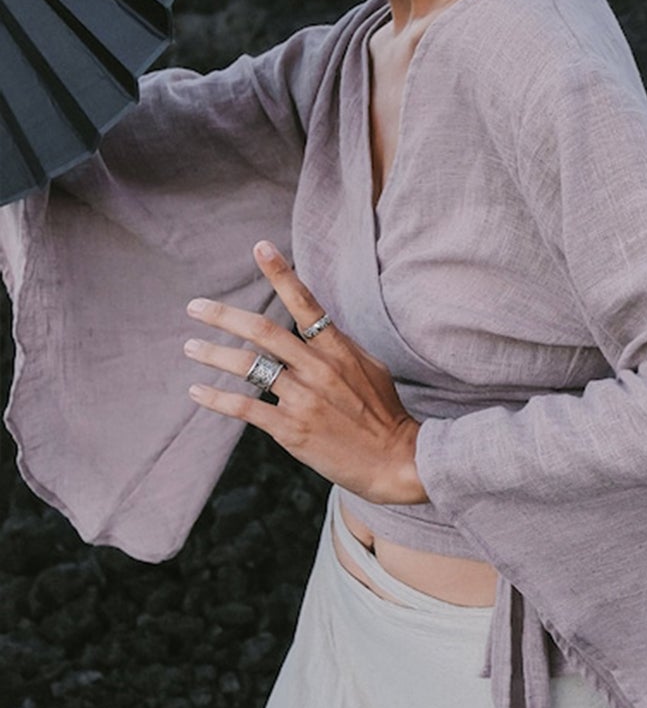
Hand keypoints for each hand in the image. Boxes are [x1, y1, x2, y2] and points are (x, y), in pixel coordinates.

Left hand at [183, 240, 429, 506]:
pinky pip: (245, 408)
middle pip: (262, 331)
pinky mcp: (292, 428)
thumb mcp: (370, 368)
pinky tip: (198, 391)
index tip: (260, 248)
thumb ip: (339, 347)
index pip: (306, 303)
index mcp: (338, 350)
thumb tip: (317, 327)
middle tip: (195, 307)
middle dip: (223, 316)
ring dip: (213, 354)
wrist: (395, 460)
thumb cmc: (383, 413)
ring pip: (248, 368)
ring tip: (191, 346)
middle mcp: (318, 368)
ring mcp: (304, 398)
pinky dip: (217, 398)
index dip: (282, 274)